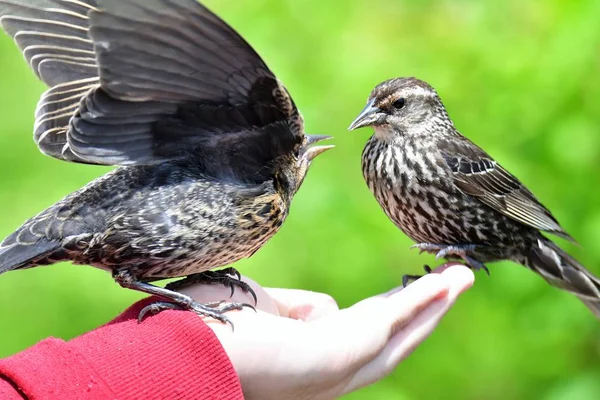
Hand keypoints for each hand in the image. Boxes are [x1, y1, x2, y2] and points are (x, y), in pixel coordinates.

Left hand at [179, 264, 473, 399]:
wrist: (182, 348)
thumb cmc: (204, 326)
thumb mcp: (257, 307)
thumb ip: (293, 307)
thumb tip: (323, 308)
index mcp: (305, 366)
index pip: (355, 338)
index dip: (381, 317)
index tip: (397, 299)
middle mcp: (330, 375)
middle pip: (391, 342)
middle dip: (422, 315)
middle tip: (447, 290)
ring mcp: (341, 368)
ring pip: (402, 334)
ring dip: (434, 305)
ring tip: (461, 280)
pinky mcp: (348, 352)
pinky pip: (396, 317)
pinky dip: (428, 298)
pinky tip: (453, 280)